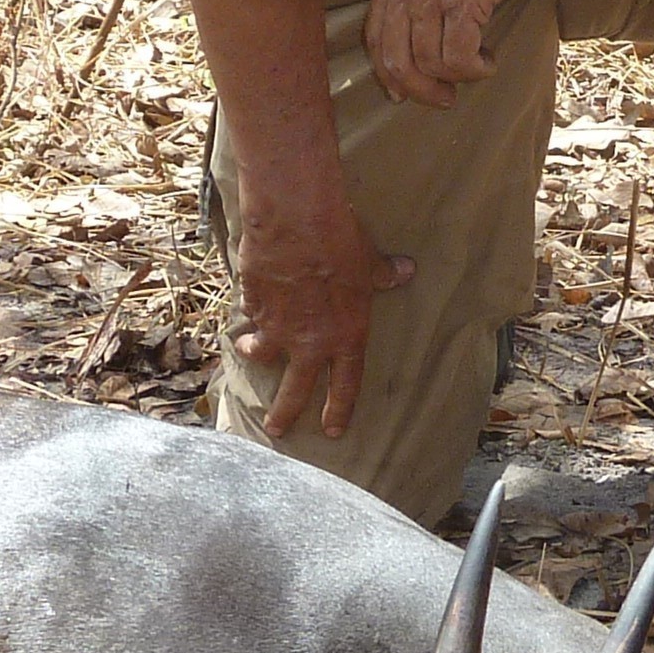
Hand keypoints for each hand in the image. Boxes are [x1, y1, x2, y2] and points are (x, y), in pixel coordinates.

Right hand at [229, 167, 414, 439]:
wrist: (297, 222)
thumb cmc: (342, 243)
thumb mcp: (370, 262)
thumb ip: (384, 274)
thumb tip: (406, 270)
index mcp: (345, 336)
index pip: (345, 385)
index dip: (339, 409)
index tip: (332, 430)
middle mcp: (309, 341)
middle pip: (296, 389)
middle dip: (285, 412)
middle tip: (276, 429)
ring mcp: (277, 325)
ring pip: (262, 352)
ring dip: (255, 352)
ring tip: (249, 350)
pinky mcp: (253, 303)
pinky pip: (250, 314)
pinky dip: (250, 310)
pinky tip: (247, 304)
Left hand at [368, 0, 544, 106]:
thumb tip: (425, 14)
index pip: (375, 38)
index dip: (388, 72)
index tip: (402, 91)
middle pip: (397, 60)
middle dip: (418, 89)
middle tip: (441, 97)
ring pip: (430, 63)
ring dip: (454, 78)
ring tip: (475, 70)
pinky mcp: (466, 0)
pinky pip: (460, 56)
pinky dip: (475, 68)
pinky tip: (488, 60)